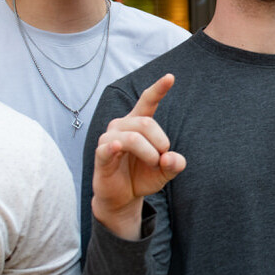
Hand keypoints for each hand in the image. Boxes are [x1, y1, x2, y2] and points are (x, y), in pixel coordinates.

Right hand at [90, 75, 185, 238]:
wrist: (122, 197)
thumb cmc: (142, 177)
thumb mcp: (165, 172)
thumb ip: (174, 164)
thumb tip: (170, 158)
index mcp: (138, 124)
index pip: (147, 101)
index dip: (158, 89)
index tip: (170, 77)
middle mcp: (122, 126)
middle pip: (146, 123)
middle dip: (160, 142)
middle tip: (162, 160)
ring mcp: (109, 139)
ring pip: (133, 137)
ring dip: (149, 153)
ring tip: (152, 164)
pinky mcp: (100, 155)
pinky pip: (107, 147)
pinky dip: (113, 147)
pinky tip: (116, 147)